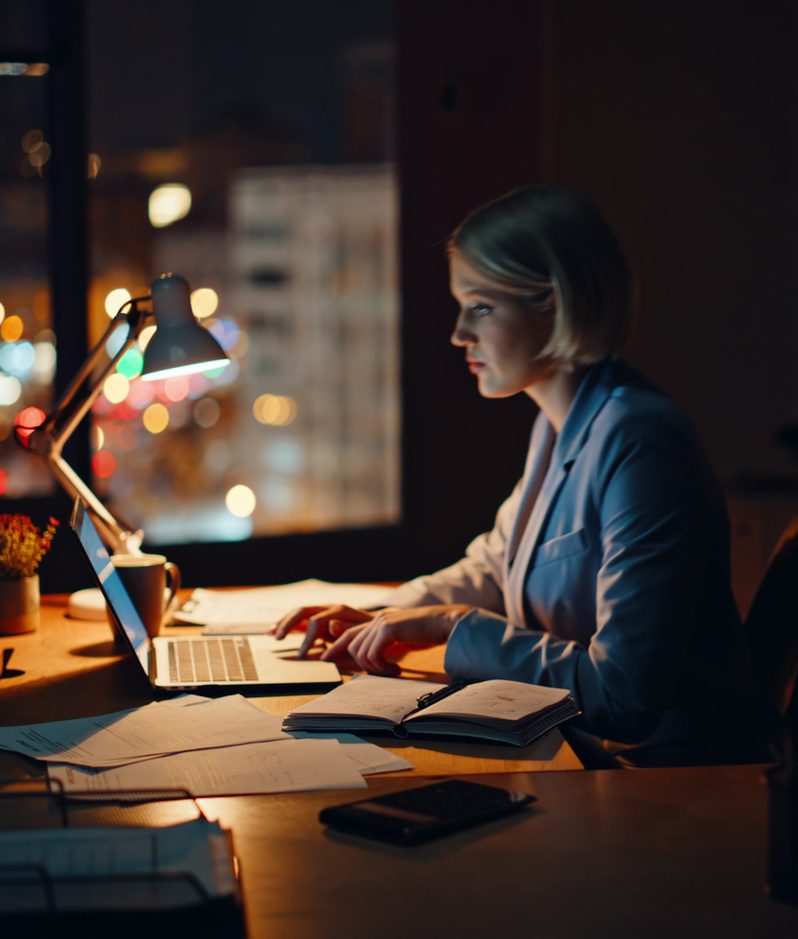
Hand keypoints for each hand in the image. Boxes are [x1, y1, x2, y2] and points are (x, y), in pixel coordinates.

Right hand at [272, 604, 374, 657]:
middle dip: (288, 624)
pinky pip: (301, 619)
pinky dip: (286, 623)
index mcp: (340, 610)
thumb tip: (331, 624)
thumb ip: (348, 630)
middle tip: (277, 638)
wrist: (383, 628)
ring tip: (271, 634)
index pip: (316, 621)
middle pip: (303, 611)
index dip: (307, 638)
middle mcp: (330, 608)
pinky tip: (273, 629)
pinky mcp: (321, 618)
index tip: (301, 655)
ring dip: (284, 622)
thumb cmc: (375, 635)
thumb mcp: (364, 635)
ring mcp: (324, 611)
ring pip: (299, 612)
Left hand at [320, 604, 471, 675]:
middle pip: (352, 646)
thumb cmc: (426, 633)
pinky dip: (382, 667)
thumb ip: (385, 646)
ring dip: (374, 668)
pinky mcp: (388, 630)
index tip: (326, 659)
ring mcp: (381, 623)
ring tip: (392, 671)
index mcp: (377, 621)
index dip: (335, 647)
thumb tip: (373, 661)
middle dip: (358, 664)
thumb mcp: (400, 640)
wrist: (444, 623)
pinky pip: (373, 655)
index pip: (349, 634)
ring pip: (361, 652)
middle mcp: (376, 620)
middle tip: (380, 673)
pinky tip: (396, 669)